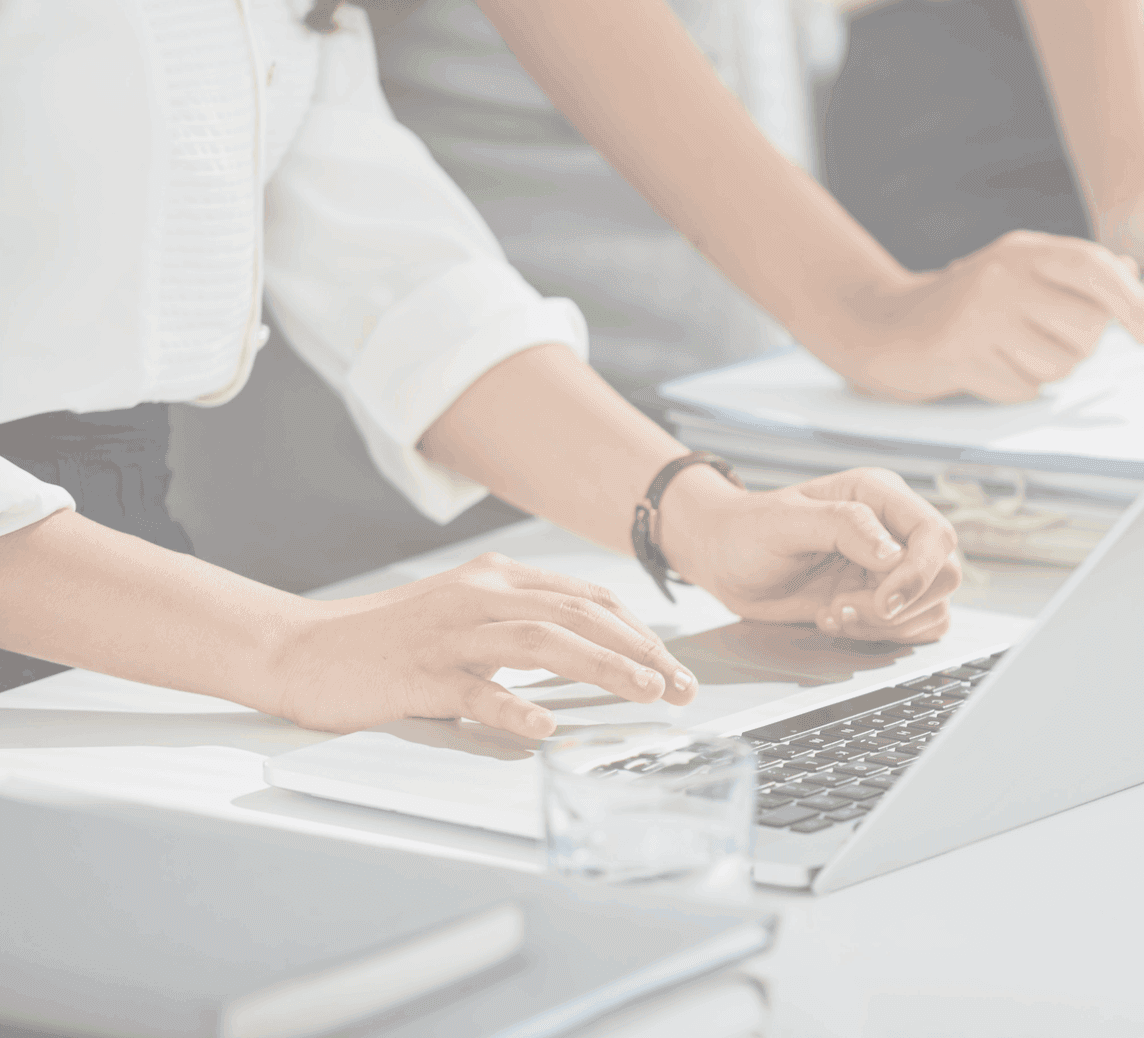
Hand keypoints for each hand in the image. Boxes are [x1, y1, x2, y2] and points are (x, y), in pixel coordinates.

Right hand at [266, 554, 695, 738]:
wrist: (302, 650)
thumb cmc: (387, 641)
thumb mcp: (464, 614)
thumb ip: (521, 621)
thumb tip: (590, 644)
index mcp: (496, 580)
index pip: (588, 599)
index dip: (639, 630)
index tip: (674, 663)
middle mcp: (480, 597)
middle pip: (579, 615)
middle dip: (641, 650)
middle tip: (681, 684)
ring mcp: (450, 634)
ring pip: (543, 641)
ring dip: (603, 666)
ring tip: (644, 692)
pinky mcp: (419, 675)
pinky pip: (476, 690)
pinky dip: (515, 705)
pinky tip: (545, 724)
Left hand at [662, 467, 961, 644]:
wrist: (725, 559)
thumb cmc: (747, 531)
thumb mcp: (785, 521)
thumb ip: (843, 526)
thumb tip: (894, 554)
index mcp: (879, 496)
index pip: (934, 534)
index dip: (919, 574)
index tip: (883, 601)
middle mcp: (894, 529)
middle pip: (945, 574)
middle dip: (900, 605)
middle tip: (844, 608)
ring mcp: (892, 567)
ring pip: (935, 606)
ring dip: (887, 624)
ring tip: (834, 613)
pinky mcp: (884, 599)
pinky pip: (917, 626)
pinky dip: (884, 635)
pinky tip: (840, 621)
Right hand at [831, 231, 1143, 404]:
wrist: (887, 325)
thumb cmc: (962, 301)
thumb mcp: (1015, 269)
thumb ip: (1071, 270)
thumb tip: (1126, 270)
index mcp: (1022, 251)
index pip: (1095, 268)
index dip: (1133, 301)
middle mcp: (1004, 277)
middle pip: (1086, 327)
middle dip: (1080, 345)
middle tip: (1046, 339)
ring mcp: (982, 317)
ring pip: (1061, 364)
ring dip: (1048, 369)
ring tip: (1013, 352)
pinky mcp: (964, 357)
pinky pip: (1025, 389)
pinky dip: (1016, 387)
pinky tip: (990, 366)